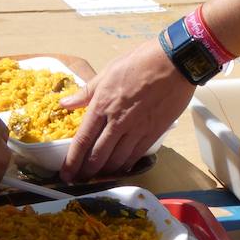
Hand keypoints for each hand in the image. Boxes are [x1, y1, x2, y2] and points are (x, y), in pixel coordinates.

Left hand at [59, 38, 192, 182]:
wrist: (174, 61)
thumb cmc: (140, 61)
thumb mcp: (109, 71)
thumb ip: (86, 91)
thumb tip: (65, 103)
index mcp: (102, 104)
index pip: (82, 140)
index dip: (72, 160)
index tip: (66, 172)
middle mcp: (117, 121)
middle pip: (97, 155)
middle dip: (86, 171)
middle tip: (80, 179)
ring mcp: (137, 128)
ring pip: (117, 159)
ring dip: (105, 171)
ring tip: (98, 176)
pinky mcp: (154, 131)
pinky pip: (136, 155)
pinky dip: (126, 165)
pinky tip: (121, 168)